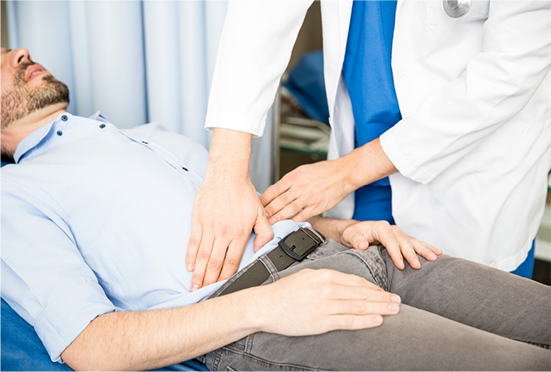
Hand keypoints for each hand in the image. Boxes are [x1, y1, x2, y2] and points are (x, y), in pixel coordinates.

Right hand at [186, 128, 273, 290]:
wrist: (227, 174)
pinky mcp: (198, 220)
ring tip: (194, 285)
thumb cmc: (244, 192)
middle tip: (204, 293)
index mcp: (240, 233)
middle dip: (210, 280)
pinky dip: (190, 255)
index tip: (222, 287)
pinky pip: (193, 241)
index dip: (227, 277)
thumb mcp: (261, 213)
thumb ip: (265, 232)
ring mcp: (209, 227)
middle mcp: (224, 232)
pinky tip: (189, 266)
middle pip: (215, 262)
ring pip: (202, 255)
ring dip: (198, 273)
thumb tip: (261, 249)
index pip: (232, 261)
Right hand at [255, 269, 400, 335]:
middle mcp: (326, 288)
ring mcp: (324, 305)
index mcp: (324, 274)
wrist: (264, 305)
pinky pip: (347, 321)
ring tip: (394, 310)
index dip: (373, 288)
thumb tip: (346, 283)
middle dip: (382, 297)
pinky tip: (377, 321)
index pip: (356, 281)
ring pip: (358, 306)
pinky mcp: (320, 321)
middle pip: (361, 292)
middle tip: (398, 301)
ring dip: (379, 308)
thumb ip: (327, 278)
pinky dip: (364, 321)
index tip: (384, 292)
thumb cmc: (284, 292)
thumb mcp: (307, 276)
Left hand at [260, 159, 352, 223]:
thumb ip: (289, 181)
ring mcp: (308, 198)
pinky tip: (288, 224)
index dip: (264, 199)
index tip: (258, 204)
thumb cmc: (324, 171)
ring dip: (278, 217)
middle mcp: (300, 187)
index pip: (274, 190)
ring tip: (270, 223)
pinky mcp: (317, 207)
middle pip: (279, 201)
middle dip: (268, 211)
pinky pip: (303, 215)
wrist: (342, 173)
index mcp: (294, 177)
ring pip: (289, 209)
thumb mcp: (302, 170)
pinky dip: (294, 220)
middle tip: (260, 217)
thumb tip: (277, 191)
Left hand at [341, 221, 441, 269]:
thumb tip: (362, 244)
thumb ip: (355, 239)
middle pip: (404, 242)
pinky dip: (426, 247)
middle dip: (412, 254)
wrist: (354, 231)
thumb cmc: (351, 234)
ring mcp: (398, 234)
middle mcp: (392, 229)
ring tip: (435, 258)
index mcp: (380, 227)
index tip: (400, 265)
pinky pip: (416, 243)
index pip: (390, 241)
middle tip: (418, 266)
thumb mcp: (349, 235)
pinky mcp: (402, 239)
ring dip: (424, 250)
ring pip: (413, 242)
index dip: (396, 253)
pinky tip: (438, 253)